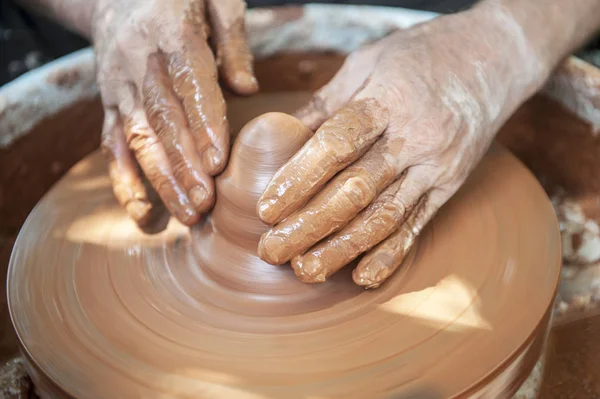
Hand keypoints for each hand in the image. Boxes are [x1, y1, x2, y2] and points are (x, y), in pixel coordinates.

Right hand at [94, 0, 256, 225]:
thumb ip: (232, 40)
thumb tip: (249, 89)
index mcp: (170, 31)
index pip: (188, 82)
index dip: (203, 124)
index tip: (219, 163)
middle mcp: (138, 61)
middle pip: (161, 120)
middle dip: (184, 166)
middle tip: (206, 204)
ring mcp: (118, 86)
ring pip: (137, 139)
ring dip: (161, 181)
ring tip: (187, 216)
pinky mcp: (108, 103)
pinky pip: (112, 146)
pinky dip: (124, 182)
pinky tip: (143, 216)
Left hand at [257, 11, 542, 287]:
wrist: (494, 60)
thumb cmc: (420, 57)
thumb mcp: (368, 61)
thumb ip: (325, 103)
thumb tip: (278, 135)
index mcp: (387, 100)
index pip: (337, 145)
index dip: (298, 178)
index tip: (266, 208)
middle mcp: (415, 138)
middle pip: (356, 190)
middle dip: (310, 226)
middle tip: (273, 250)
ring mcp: (436, 167)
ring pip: (384, 217)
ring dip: (342, 249)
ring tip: (306, 271)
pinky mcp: (450, 186)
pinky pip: (418, 225)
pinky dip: (390, 255)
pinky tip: (361, 277)